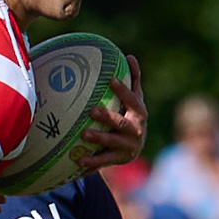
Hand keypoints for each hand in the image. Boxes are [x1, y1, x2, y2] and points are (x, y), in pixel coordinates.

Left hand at [79, 56, 146, 171]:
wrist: (133, 147)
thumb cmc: (130, 116)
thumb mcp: (134, 100)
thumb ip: (133, 80)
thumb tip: (130, 56)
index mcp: (140, 113)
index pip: (132, 100)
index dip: (123, 91)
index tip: (111, 80)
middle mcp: (137, 130)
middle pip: (121, 123)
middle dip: (107, 117)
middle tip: (92, 110)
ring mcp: (129, 146)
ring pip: (112, 143)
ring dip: (99, 138)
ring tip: (83, 134)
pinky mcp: (120, 160)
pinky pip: (104, 160)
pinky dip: (92, 161)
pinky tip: (78, 160)